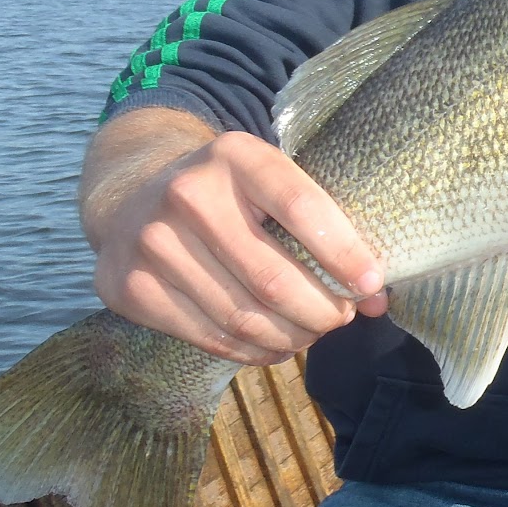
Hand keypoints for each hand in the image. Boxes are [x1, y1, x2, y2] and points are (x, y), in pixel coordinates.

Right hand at [83, 110, 387, 363]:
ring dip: (292, 336)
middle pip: (273, 279)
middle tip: (342, 316)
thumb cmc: (227, 191)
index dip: (344, 253)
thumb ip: (323, 225)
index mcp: (235, 155)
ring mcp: (153, 244)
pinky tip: (275, 344)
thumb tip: (377, 295)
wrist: (132, 193)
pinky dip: (254, 351)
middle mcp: (188, 195)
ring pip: (244, 317)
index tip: (372, 284)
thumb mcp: (269, 179)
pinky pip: (210, 338)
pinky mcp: (130, 288)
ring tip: (312, 331)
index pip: (301, 208)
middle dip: (322, 310)